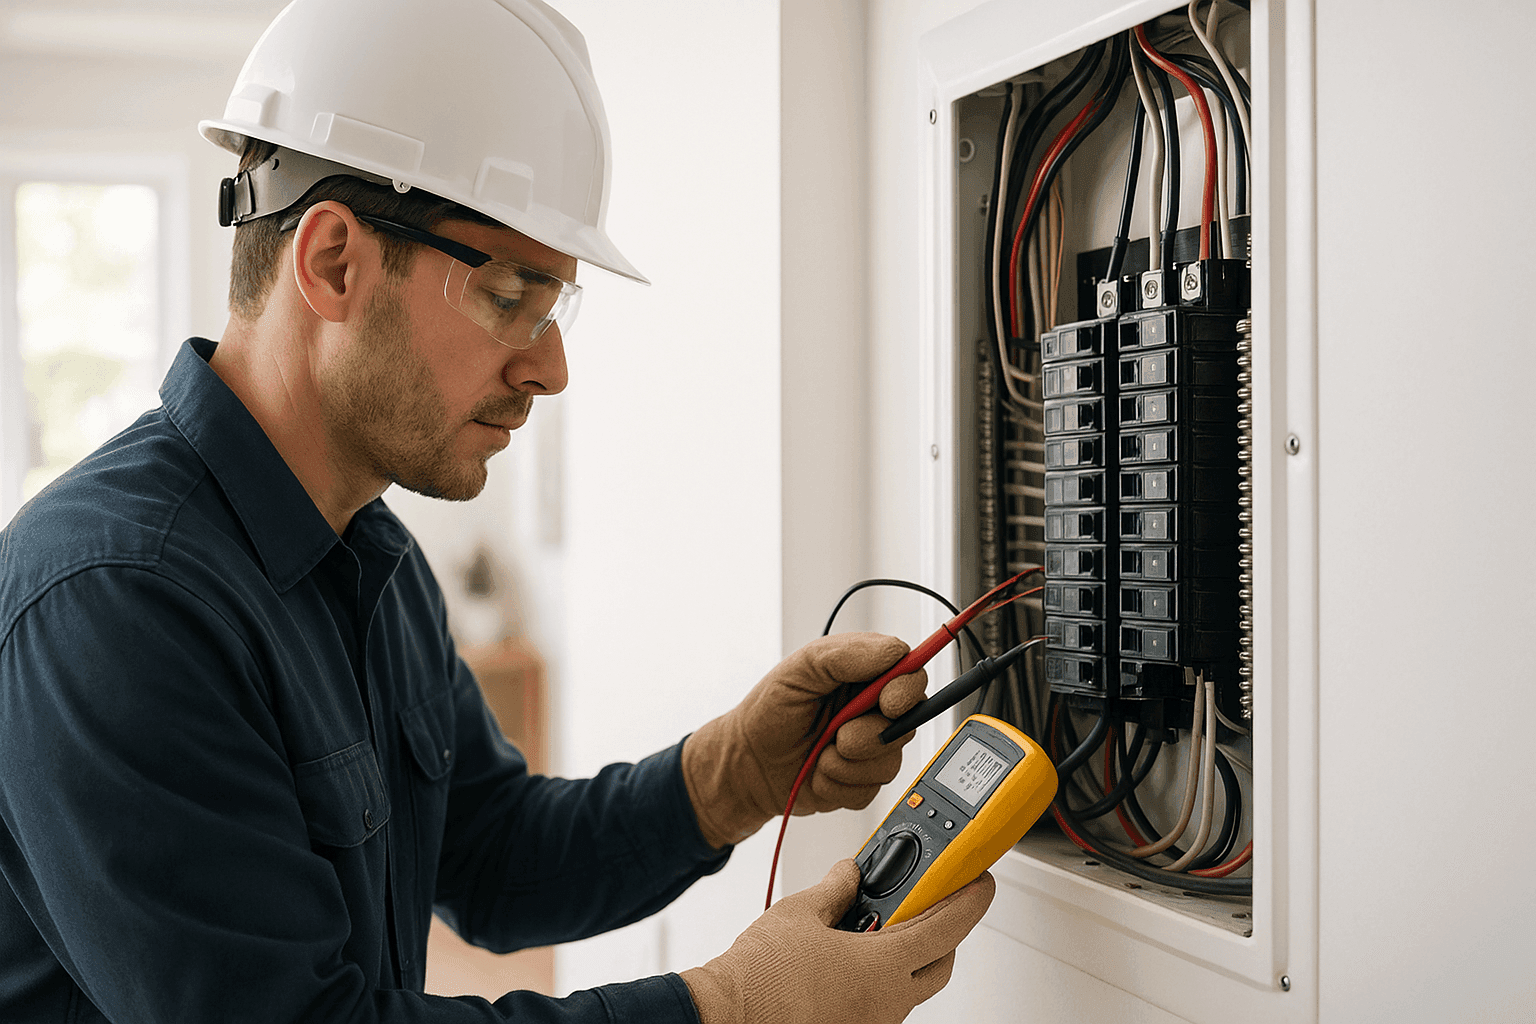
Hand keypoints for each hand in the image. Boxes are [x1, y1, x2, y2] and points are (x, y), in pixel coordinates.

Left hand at [682, 633, 926, 847]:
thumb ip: (846, 654)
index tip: (887, 702)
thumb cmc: (768, 712)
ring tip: (819, 754)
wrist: (747, 764)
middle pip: (909, 723)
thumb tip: (894, 652)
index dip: (908, 689)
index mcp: (863, 675)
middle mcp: (872, 710)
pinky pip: (870, 791)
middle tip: (838, 734)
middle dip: (869, 734)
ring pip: (890, 762)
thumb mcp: (800, 669)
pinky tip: (817, 773)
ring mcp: (869, 748)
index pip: (912, 674)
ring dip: (847, 763)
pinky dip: (838, 785)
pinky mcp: (861, 782)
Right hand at [682, 859, 994, 1023]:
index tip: (979, 884)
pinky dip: (877, 978)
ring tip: (874, 928)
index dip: (969, 901)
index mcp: (882, 967)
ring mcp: (872, 1023)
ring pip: (910, 986)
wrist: (727, 1016)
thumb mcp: (800, 911)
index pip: (947, 929)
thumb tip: (849, 874)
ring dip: (904, 956)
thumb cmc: (760, 975)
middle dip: (942, 932)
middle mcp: (886, 1002)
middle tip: (926, 904)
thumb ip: (835, 888)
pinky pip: (882, 1003)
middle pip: (940, 964)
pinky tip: (849, 961)